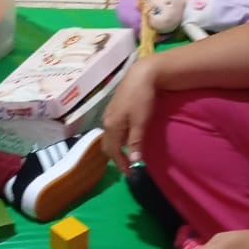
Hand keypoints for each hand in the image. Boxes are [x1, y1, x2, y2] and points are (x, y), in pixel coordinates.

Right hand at [102, 58, 157, 173]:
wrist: (141, 74)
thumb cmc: (141, 98)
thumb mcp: (140, 123)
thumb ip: (135, 143)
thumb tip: (133, 162)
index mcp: (111, 126)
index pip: (112, 151)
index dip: (120, 164)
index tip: (130, 174)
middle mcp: (106, 121)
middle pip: (107, 145)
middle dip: (115, 157)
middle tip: (127, 166)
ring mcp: (109, 113)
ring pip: (109, 136)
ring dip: (116, 148)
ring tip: (126, 154)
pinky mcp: (114, 108)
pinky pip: (112, 129)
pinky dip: (117, 138)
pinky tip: (125, 137)